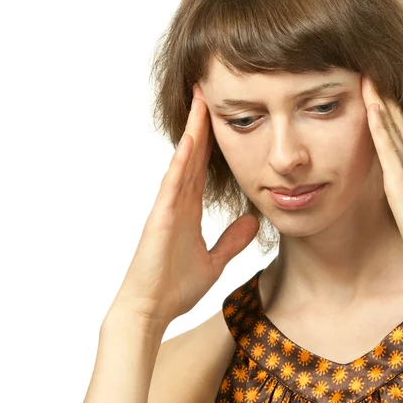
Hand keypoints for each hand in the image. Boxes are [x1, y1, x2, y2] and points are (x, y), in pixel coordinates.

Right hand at [111, 83, 259, 325]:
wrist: (150, 311)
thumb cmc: (174, 287)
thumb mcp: (214, 260)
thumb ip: (232, 240)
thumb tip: (252, 220)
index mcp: (189, 209)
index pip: (204, 166)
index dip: (214, 140)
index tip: (224, 116)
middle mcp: (178, 201)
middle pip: (194, 154)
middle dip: (203, 123)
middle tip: (210, 91)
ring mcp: (168, 206)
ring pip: (183, 160)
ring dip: (193, 130)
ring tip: (201, 99)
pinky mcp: (161, 218)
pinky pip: (173, 183)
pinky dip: (183, 160)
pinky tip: (191, 139)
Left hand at [361, 75, 402, 287]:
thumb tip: (402, 199)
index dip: (393, 114)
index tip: (381, 93)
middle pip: (400, 126)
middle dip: (387, 98)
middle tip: (374, 72)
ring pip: (394, 130)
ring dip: (382, 103)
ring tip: (370, 78)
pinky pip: (389, 150)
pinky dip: (381, 127)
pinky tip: (372, 108)